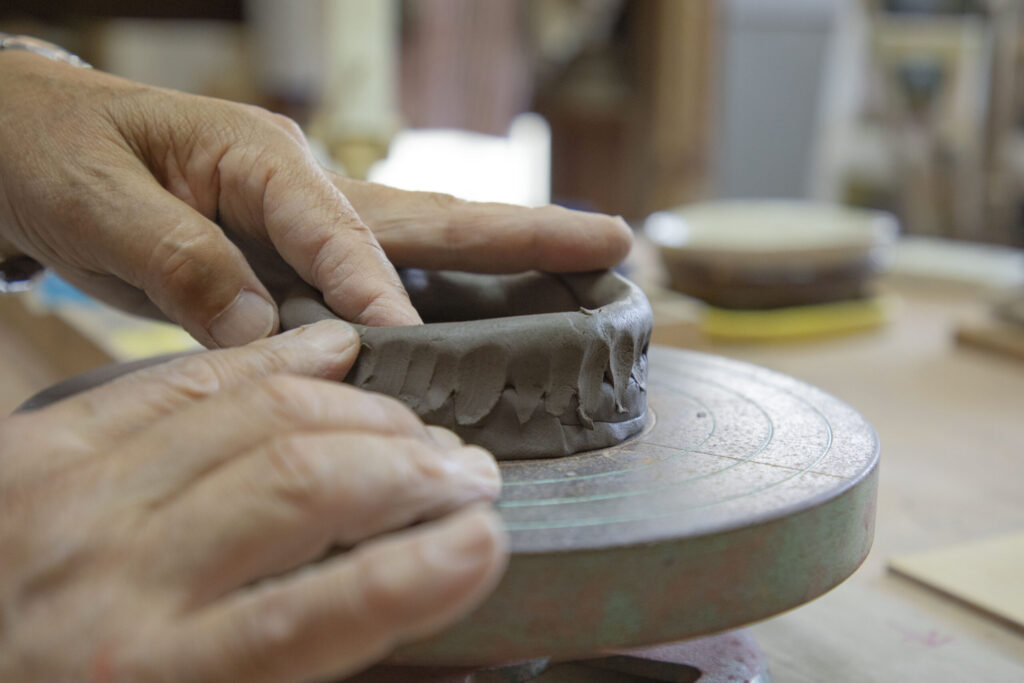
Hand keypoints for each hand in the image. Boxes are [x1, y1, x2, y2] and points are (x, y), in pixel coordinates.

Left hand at [0, 51, 631, 347]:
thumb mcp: (103, 207)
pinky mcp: (294, 243)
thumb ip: (187, 264)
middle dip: (522, 232)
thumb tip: (271, 329)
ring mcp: (305, 209)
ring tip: (585, 261)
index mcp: (259, 156)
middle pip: (428, 212)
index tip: (410, 349)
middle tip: (611, 243)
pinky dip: (441, 285)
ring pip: (420, 235)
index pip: (337, 230)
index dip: (374, 289)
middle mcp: (302, 179)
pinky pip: (380, 266)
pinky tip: (483, 304)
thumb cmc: (55, 155)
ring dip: (504, 252)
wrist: (25, 139)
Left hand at [0, 321, 506, 681]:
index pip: (311, 618)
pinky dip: (271, 362)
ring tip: (419, 429)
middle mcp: (108, 582)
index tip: (487, 541)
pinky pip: (180, 380)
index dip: (416, 576)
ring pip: (254, 417)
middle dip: (407, 472)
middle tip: (469, 474)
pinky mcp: (40, 447)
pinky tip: (334, 354)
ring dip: (361, 414)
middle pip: (298, 490)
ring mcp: (70, 502)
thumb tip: (425, 641)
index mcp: (148, 677)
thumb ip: (293, 661)